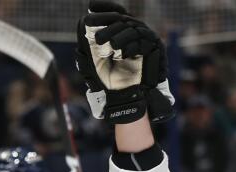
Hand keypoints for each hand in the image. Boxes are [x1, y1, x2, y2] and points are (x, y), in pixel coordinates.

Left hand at [76, 0, 173, 123]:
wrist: (123, 97)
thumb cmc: (108, 79)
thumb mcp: (92, 61)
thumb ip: (87, 46)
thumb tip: (81, 25)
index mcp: (120, 32)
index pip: (115, 13)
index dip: (105, 7)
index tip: (91, 5)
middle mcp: (133, 32)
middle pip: (121, 19)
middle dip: (106, 22)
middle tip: (91, 28)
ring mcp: (145, 39)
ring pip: (132, 29)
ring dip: (119, 36)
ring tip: (111, 46)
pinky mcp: (155, 48)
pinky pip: (144, 43)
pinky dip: (132, 47)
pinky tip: (123, 54)